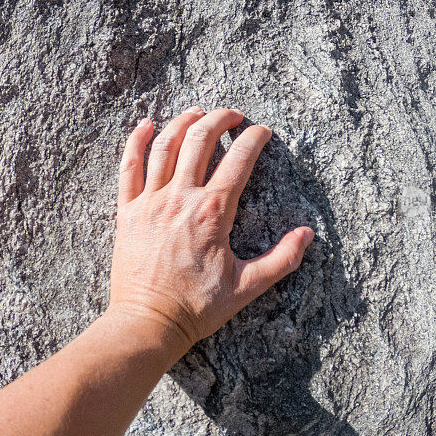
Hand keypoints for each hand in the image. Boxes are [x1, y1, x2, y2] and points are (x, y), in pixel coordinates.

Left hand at [108, 107, 314, 353]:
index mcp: (213, 212)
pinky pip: (128, 166)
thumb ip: (281, 259)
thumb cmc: (197, 308)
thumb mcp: (247, 287)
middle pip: (200, 141)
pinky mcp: (127, 211)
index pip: (239, 160)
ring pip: (166, 146)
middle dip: (220, 119)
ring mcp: (150, 202)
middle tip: (233, 115)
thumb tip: (308, 235)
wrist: (147, 323)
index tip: (262, 133)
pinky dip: (136, 141)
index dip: (254, 140)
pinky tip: (146, 124)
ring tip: (197, 112)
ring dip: (183, 122)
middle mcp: (180, 198)